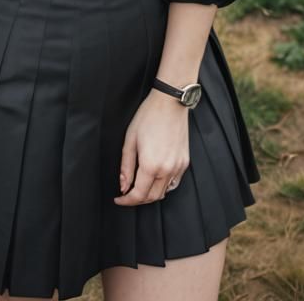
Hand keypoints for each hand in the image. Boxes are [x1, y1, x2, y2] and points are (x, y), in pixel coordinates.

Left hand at [113, 88, 189, 205]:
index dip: (126, 200)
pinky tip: (155, 179)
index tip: (119, 199)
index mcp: (151, 165)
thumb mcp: (130, 140)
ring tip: (140, 187)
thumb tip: (123, 185)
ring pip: (164, 192)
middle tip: (127, 194)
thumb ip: (126, 166)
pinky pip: (174, 183)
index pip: (138, 195)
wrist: (170, 103)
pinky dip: (163, 186)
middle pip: (152, 197)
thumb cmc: (148, 117)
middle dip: (138, 200)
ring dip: (151, 194)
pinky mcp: (185, 162)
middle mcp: (167, 169)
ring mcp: (178, 166)